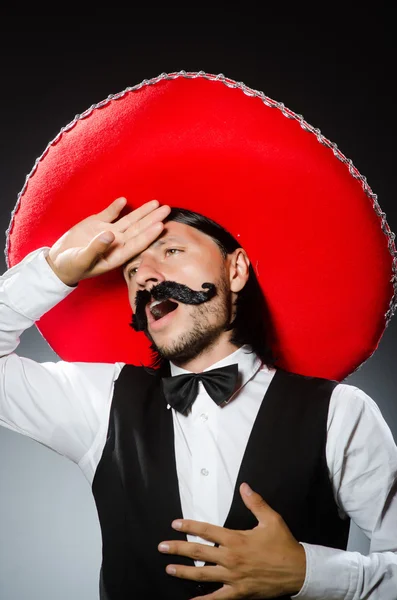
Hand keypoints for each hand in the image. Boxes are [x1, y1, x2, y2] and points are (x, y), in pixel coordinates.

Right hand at [46, 198, 169, 285]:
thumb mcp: (82, 260)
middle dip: (153, 219)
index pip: (137, 244)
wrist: (58, 261)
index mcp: (116, 255)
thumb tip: (109, 234)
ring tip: (156, 202)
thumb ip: (96, 248)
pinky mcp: (97, 223)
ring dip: (142, 212)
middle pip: (138, 229)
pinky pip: (110, 214)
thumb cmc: (72, 266)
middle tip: (167, 209)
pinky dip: (117, 207)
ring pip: (129, 220)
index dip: (149, 235)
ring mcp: (108, 232)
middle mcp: (117, 243)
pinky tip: (125, 200)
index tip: (160, 225)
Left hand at [158, 483, 305, 598]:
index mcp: (236, 539)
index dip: (189, 526)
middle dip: (178, 548)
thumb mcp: (271, 519)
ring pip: (202, 575)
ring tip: (169, 568)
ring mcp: (233, 577)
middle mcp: (231, 558)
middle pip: (198, 553)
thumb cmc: (283, 544)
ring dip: (183, 572)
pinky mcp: (238, 593)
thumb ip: (255, 503)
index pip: (206, 531)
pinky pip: (217, 598)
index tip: (175, 524)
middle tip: (161, 547)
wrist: (298, 571)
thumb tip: (244, 486)